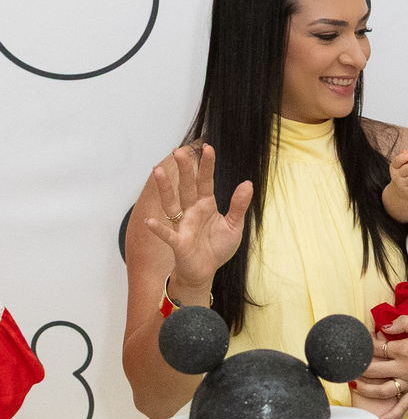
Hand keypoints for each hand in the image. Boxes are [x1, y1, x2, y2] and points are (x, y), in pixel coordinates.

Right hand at [144, 145, 251, 291]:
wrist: (205, 271)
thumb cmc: (216, 247)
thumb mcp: (234, 226)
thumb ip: (239, 206)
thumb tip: (247, 183)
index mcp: (206, 205)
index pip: (205, 181)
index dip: (207, 166)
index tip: (207, 147)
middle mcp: (192, 211)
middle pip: (186, 186)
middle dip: (183, 169)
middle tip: (178, 150)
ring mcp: (183, 225)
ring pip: (171, 203)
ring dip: (164, 188)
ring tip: (156, 171)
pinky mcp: (178, 243)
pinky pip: (167, 234)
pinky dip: (159, 229)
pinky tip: (150, 222)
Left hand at [356, 315, 407, 418]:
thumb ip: (404, 322)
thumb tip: (385, 326)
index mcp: (405, 350)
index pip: (376, 348)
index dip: (363, 344)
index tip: (356, 342)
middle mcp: (404, 369)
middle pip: (373, 370)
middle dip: (357, 367)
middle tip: (346, 364)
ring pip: (381, 390)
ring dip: (365, 388)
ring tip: (353, 384)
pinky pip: (403, 407)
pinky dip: (392, 415)